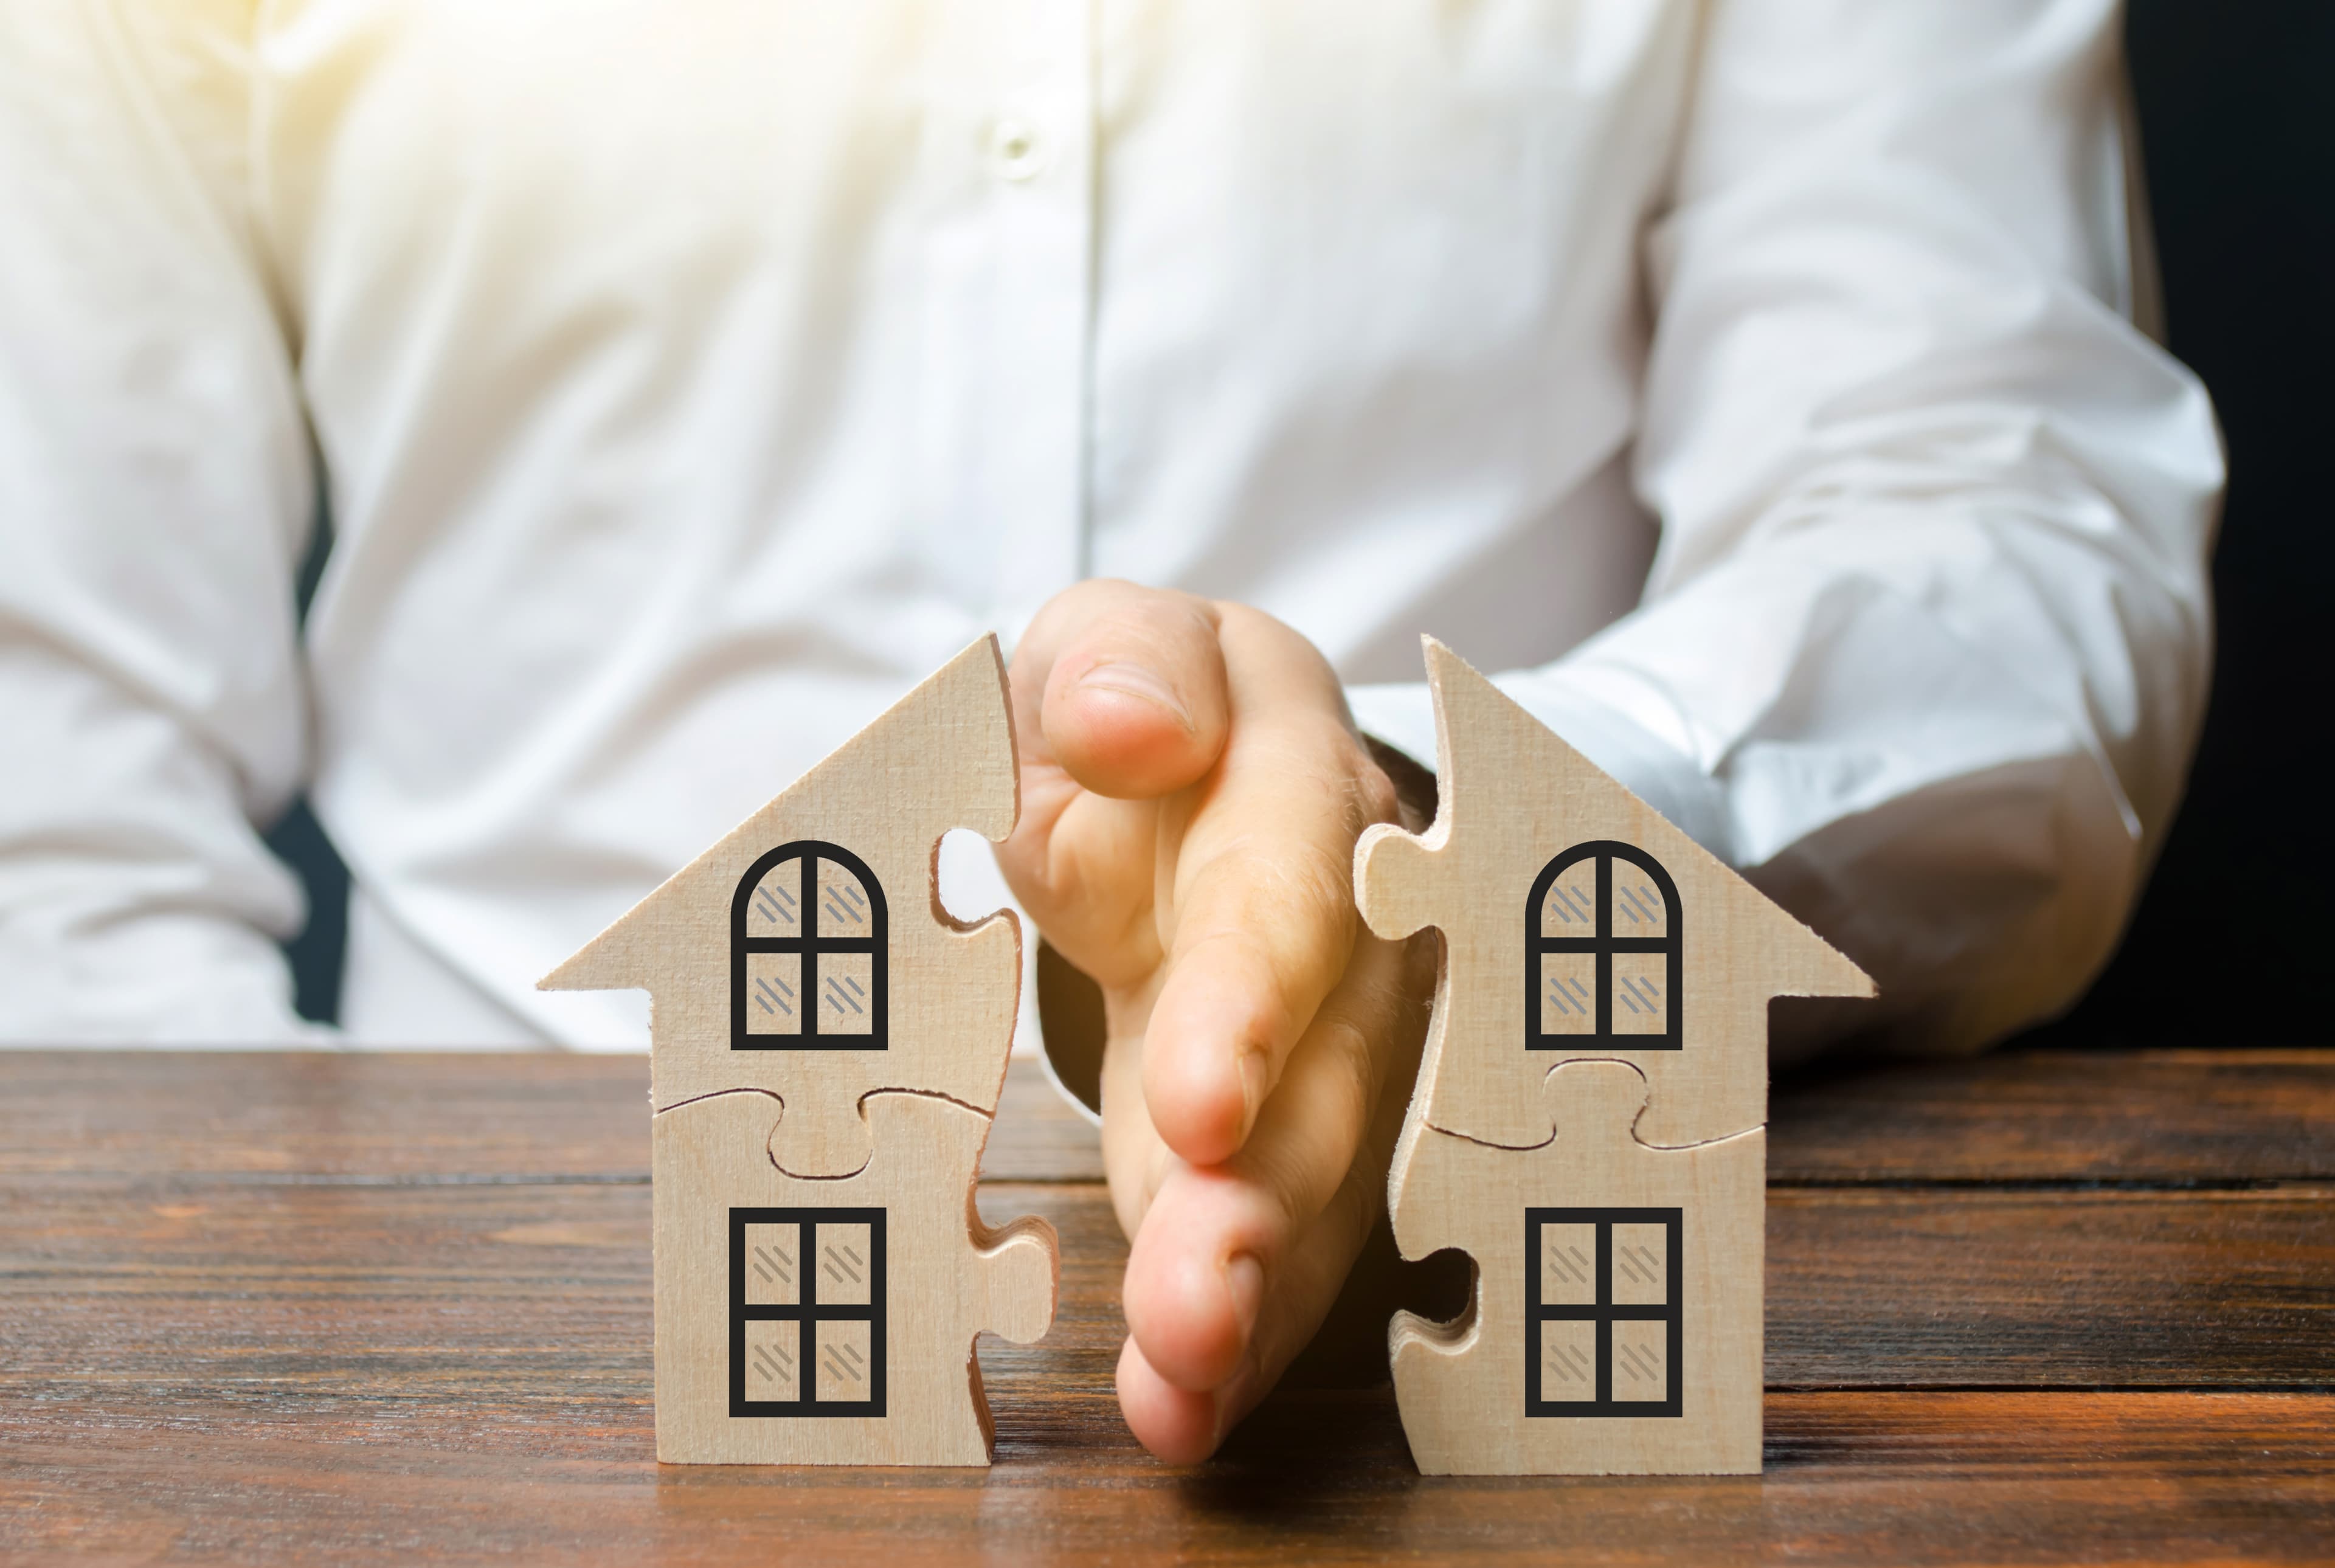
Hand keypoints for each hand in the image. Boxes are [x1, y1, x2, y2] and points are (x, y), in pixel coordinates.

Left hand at [995, 579, 1433, 1461]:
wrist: (1197, 772)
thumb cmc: (1146, 708)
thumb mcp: (1115, 641)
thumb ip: (1120, 658)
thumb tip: (1134, 725)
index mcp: (1294, 784)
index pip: (1287, 887)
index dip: (1250, 998)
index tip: (1201, 1103)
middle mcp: (1351, 930)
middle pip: (1328, 1069)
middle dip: (1263, 1195)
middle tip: (1199, 1304)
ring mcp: (1340, 1045)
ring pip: (1322, 1177)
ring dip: (1258, 1290)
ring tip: (1184, 1386)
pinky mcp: (1300, 1134)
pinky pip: (1290, 1235)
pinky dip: (1242, 1330)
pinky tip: (1187, 1407)